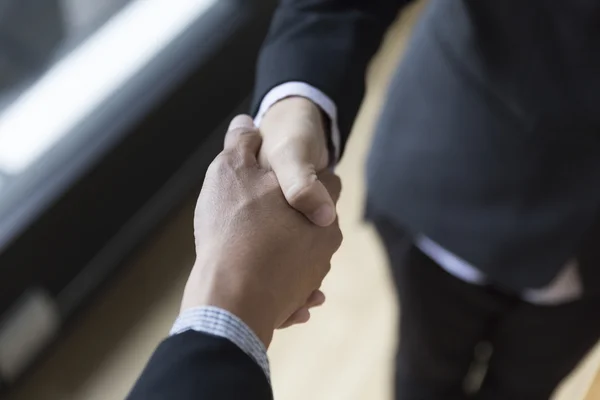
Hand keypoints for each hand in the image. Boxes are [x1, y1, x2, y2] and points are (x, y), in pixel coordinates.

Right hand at [181, 115, 342, 346]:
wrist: (231, 296)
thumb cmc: (234, 227)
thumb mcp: (231, 170)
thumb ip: (242, 143)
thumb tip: (247, 122)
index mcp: (319, 200)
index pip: (326, 180)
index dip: (304, 178)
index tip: (277, 185)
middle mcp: (326, 235)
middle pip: (316, 219)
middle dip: (295, 217)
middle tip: (261, 218)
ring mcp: (316, 270)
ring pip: (305, 254)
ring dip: (287, 251)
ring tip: (255, 250)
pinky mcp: (301, 297)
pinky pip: (295, 285)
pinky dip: (282, 282)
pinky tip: (261, 279)